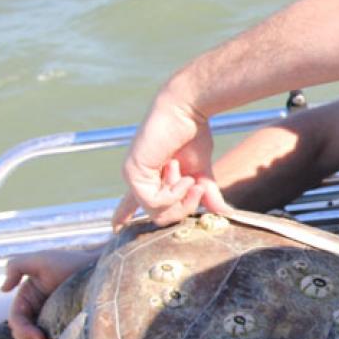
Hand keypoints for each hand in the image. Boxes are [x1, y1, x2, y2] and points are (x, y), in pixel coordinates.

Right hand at [1, 249, 99, 338]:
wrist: (98, 267)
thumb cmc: (70, 261)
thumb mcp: (40, 260)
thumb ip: (16, 266)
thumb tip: (2, 289)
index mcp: (26, 298)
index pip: (17, 320)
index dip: (23, 330)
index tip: (39, 337)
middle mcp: (36, 310)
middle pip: (23, 333)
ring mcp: (51, 318)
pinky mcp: (66, 323)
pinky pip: (56, 338)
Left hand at [113, 91, 217, 227]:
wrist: (186, 110)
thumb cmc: (192, 133)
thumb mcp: (201, 171)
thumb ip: (206, 193)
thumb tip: (224, 213)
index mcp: (149, 176)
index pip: (132, 201)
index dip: (124, 215)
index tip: (114, 228)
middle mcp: (137, 178)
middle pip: (160, 217)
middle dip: (184, 208)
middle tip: (196, 187)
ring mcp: (133, 176)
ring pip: (158, 213)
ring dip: (181, 197)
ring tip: (187, 174)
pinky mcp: (133, 173)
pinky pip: (155, 201)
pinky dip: (175, 193)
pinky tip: (181, 174)